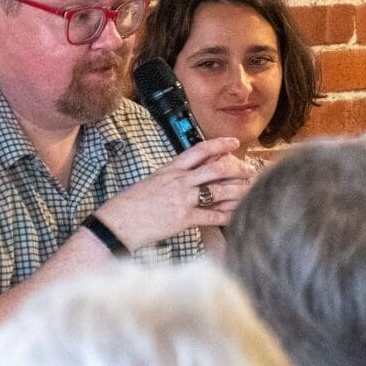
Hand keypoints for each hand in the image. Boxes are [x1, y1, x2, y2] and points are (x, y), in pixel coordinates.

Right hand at [95, 137, 256, 248]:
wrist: (115, 223)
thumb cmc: (127, 206)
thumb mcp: (149, 183)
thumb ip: (169, 178)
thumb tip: (184, 177)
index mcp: (169, 169)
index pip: (200, 149)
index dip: (220, 144)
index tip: (234, 143)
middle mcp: (179, 181)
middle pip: (216, 167)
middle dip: (237, 168)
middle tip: (249, 170)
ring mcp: (182, 199)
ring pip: (219, 190)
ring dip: (238, 190)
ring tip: (249, 191)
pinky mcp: (183, 219)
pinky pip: (212, 216)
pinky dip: (227, 215)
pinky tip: (237, 215)